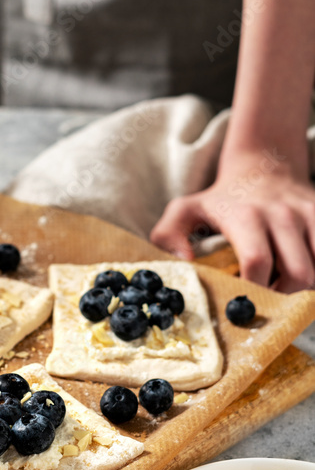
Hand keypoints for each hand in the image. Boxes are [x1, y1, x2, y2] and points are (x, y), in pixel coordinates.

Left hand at [150, 152, 314, 292]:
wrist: (263, 166)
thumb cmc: (222, 199)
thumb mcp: (185, 210)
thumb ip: (168, 235)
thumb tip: (185, 264)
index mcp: (245, 216)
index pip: (257, 262)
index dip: (253, 290)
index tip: (244, 303)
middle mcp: (281, 214)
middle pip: (297, 273)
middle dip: (284, 297)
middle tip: (268, 301)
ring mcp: (308, 214)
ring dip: (305, 289)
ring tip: (283, 288)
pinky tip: (301, 274)